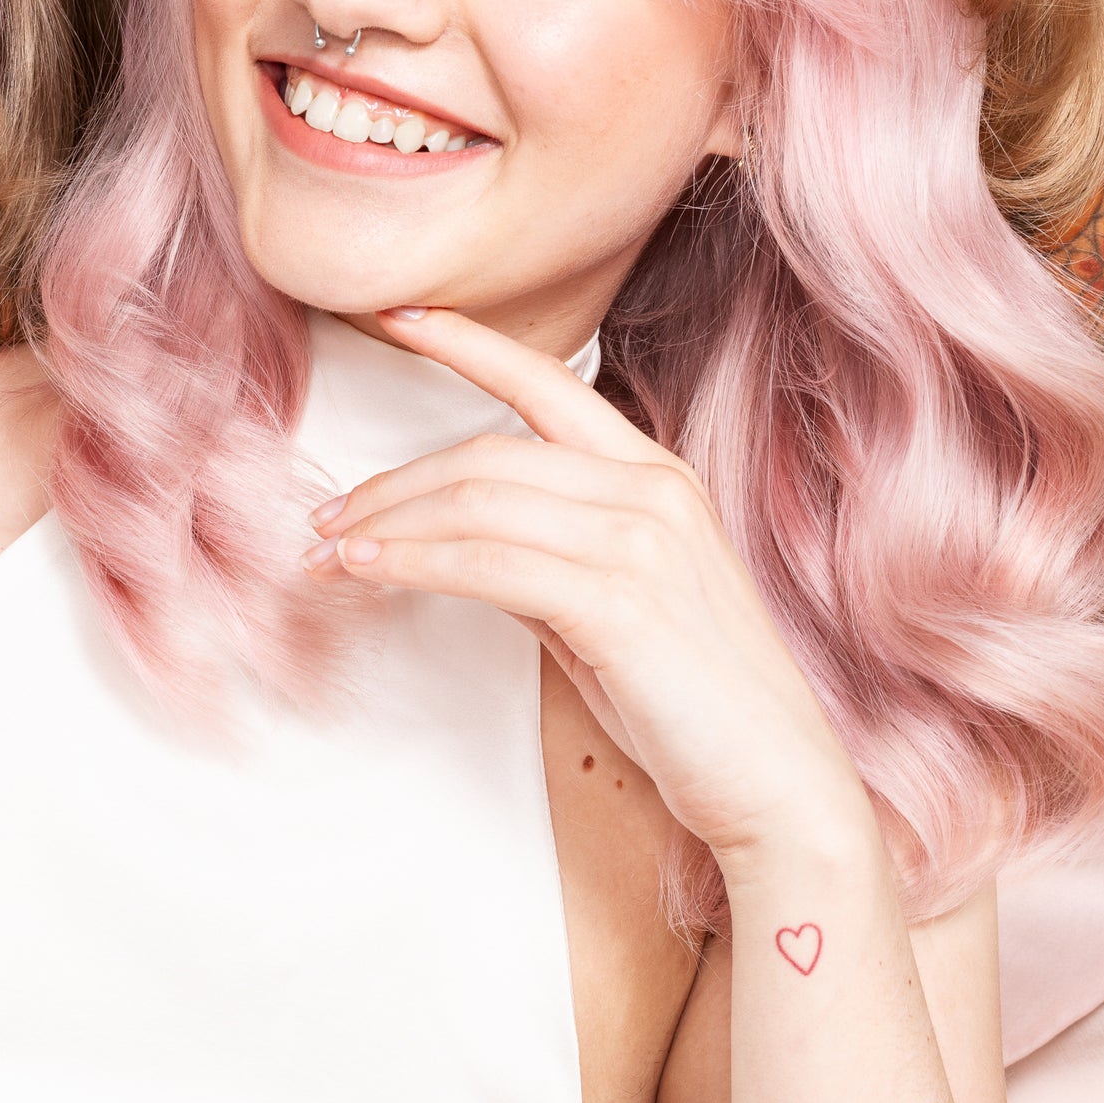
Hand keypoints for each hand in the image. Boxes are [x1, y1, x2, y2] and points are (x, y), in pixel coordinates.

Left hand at [303, 310, 861, 866]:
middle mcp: (650, 488)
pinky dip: (412, 562)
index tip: (394, 315)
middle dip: (390, 484)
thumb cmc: (695, 707)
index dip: (465, 342)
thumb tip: (460, 545)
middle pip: (484, 455)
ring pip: (475, 503)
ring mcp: (640, 539)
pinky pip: (485, 563)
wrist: (779, 788)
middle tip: (324, 518)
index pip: (545, 382)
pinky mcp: (620, 600)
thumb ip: (549, 558)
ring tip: (327, 553)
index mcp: (656, 474)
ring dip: (385, 525)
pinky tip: (369, 571)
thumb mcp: (614, 608)